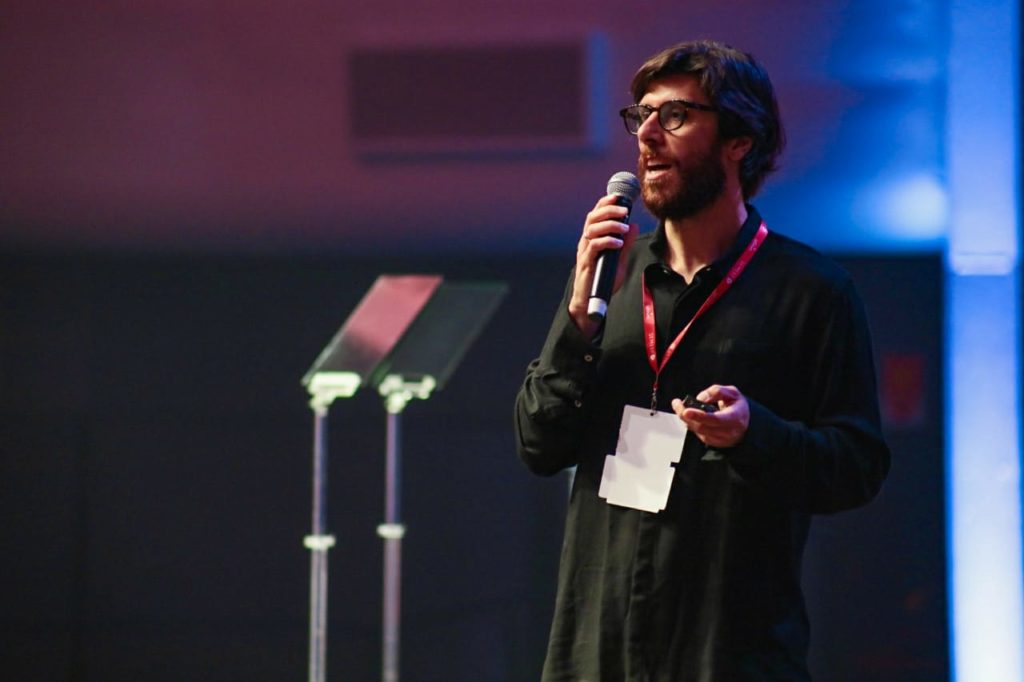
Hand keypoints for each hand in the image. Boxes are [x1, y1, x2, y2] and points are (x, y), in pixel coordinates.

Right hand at [568, 195, 637, 338]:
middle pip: (592, 217)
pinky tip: (618, 242)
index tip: (619, 196)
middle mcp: (585, 242)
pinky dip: (607, 241)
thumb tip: (634, 226)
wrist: (590, 303)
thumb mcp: (619, 260)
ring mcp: (584, 252)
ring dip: (610, 224)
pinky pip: (594, 247)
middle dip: (609, 210)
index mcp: (592, 238)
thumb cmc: (602, 280)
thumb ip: (626, 243)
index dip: (606, 203)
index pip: (596, 214)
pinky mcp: (586, 263)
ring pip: (592, 229)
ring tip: (624, 228)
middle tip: (625, 210)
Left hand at [671, 384, 749, 448]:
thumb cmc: (737, 406)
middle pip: (702, 426)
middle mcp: (728, 432)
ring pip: (697, 431)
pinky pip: (698, 434)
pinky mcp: (714, 443)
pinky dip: (691, 424)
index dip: (699, 415)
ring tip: (680, 407)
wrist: (746, 423)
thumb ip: (716, 392)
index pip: (715, 419)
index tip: (686, 410)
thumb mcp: (732, 393)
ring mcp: (721, 440)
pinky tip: (690, 416)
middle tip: (677, 403)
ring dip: (686, 419)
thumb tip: (700, 398)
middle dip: (686, 415)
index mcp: (735, 418)